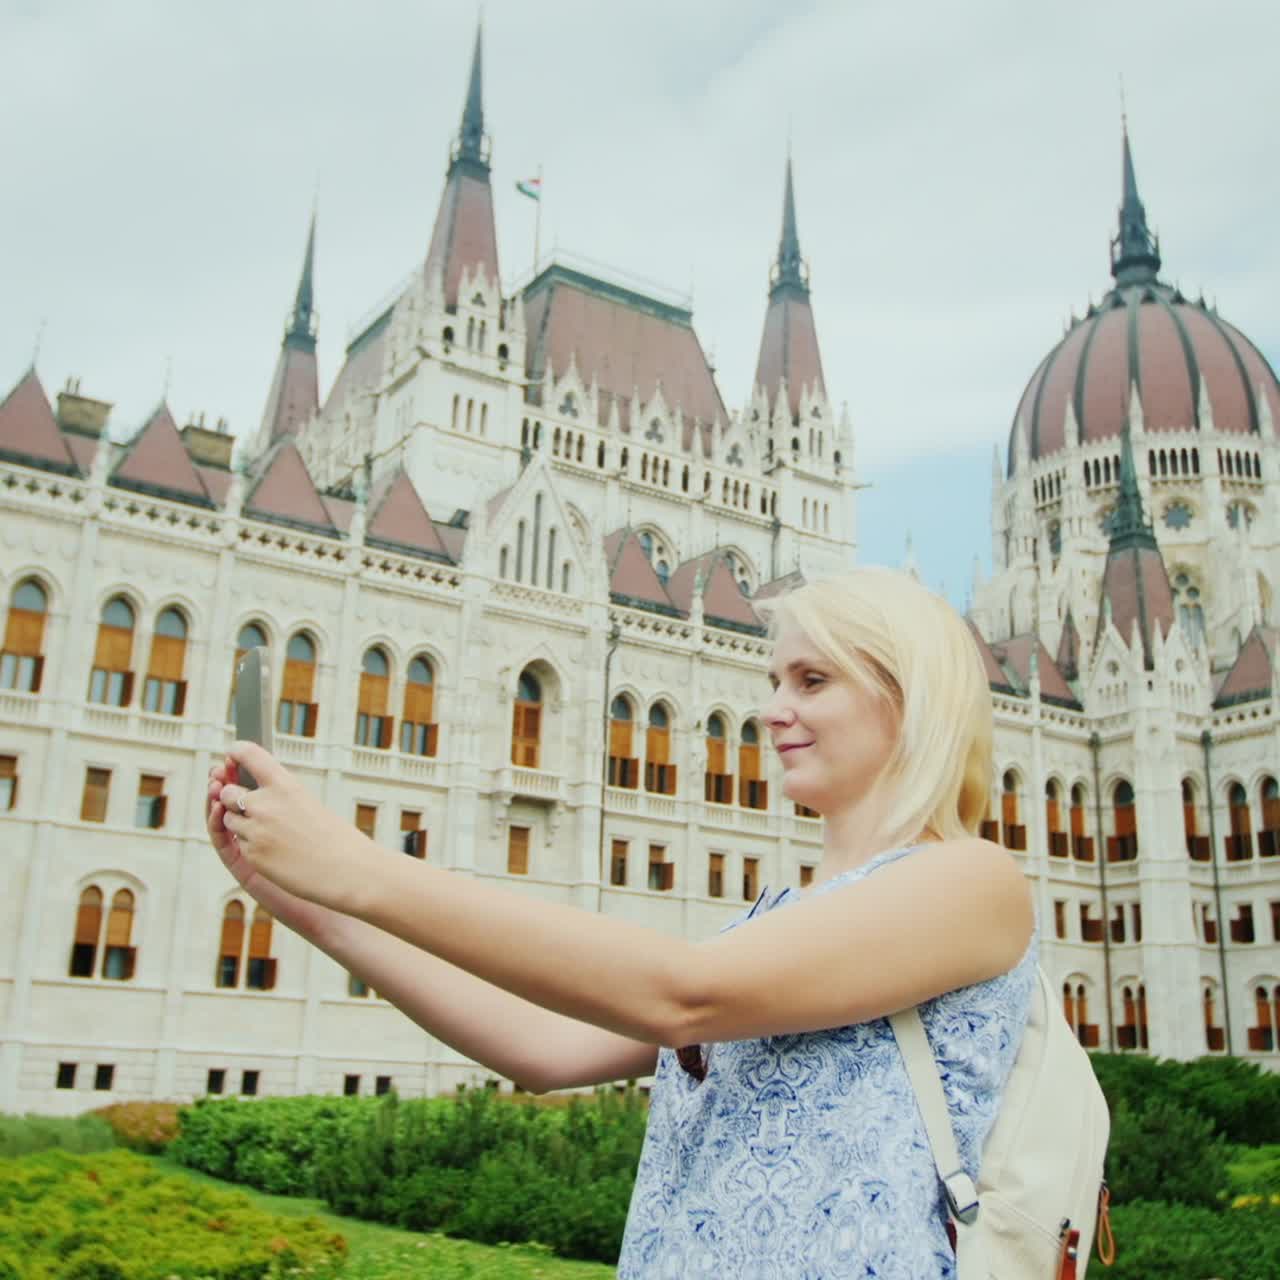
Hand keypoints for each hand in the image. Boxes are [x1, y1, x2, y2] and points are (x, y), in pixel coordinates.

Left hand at [215, 742, 373, 914]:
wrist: (347, 870)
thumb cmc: (334, 837)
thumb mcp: (306, 802)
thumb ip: (278, 794)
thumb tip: (250, 791)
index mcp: (284, 784)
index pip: (247, 754)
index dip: (235, 753)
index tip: (232, 757)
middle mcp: (264, 804)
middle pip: (227, 791)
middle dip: (233, 798)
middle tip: (249, 805)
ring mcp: (255, 830)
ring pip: (228, 819)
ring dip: (241, 823)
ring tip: (270, 832)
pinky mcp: (251, 855)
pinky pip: (239, 844)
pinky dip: (251, 846)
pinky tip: (275, 851)